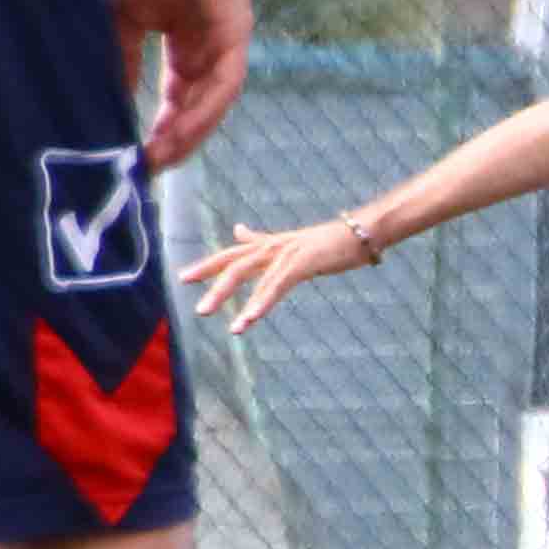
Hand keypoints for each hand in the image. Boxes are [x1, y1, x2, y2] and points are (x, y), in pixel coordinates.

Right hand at [111, 0, 253, 171]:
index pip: (178, 99)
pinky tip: (180, 131)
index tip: (136, 155)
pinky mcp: (236, 30)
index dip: (159, 129)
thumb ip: (125, 57)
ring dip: (189, 134)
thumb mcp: (128, 16)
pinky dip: (204, 109)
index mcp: (189, 45)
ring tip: (161, 160)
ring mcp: (229, 41)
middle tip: (148, 171)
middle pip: (198, 109)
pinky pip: (225, 82)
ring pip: (213, 103)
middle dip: (174, 141)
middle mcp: (214, 48)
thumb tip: (111, 97)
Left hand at [182, 215, 371, 331]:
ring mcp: (287, 252)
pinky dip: (260, 303)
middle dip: (211, 281)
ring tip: (212, 316)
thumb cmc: (333, 240)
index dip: (208, 264)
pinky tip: (248, 319)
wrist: (364, 231)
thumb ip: (264, 240)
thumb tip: (238, 229)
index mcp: (272, 244)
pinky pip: (276, 285)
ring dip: (229, 296)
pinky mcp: (303, 262)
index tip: (185, 277)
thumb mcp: (294, 242)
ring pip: (249, 274)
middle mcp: (274, 246)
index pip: (233, 253)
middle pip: (234, 262)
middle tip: (194, 302)